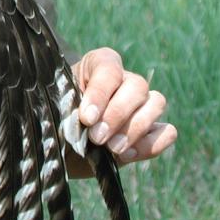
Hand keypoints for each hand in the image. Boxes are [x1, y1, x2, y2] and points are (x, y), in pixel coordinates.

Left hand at [65, 47, 176, 177]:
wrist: (59, 146)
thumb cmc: (54, 119)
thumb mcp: (53, 109)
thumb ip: (67, 108)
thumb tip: (82, 117)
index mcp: (98, 64)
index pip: (109, 69)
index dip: (100, 94)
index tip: (86, 118)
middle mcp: (124, 80)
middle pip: (137, 86)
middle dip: (117, 115)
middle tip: (97, 137)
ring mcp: (142, 104)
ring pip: (156, 103)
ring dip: (135, 129)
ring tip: (112, 149)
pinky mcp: (151, 131)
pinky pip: (166, 132)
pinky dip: (151, 144)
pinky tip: (127, 155)